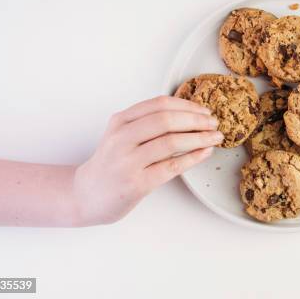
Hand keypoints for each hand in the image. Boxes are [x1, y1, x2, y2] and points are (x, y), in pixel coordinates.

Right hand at [73, 96, 221, 225]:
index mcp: (120, 121)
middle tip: (214, 123)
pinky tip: (205, 153)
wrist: (84, 196)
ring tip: (215, 138)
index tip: (204, 110)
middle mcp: (122, 138)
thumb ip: (147, 123)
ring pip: (171, 142)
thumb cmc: (110, 164)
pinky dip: (193, 158)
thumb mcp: (121, 135)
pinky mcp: (136, 183)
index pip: (159, 104)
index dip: (187, 105)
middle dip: (196, 120)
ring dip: (199, 138)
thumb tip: (190, 114)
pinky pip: (171, 167)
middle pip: (166, 120)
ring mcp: (128, 161)